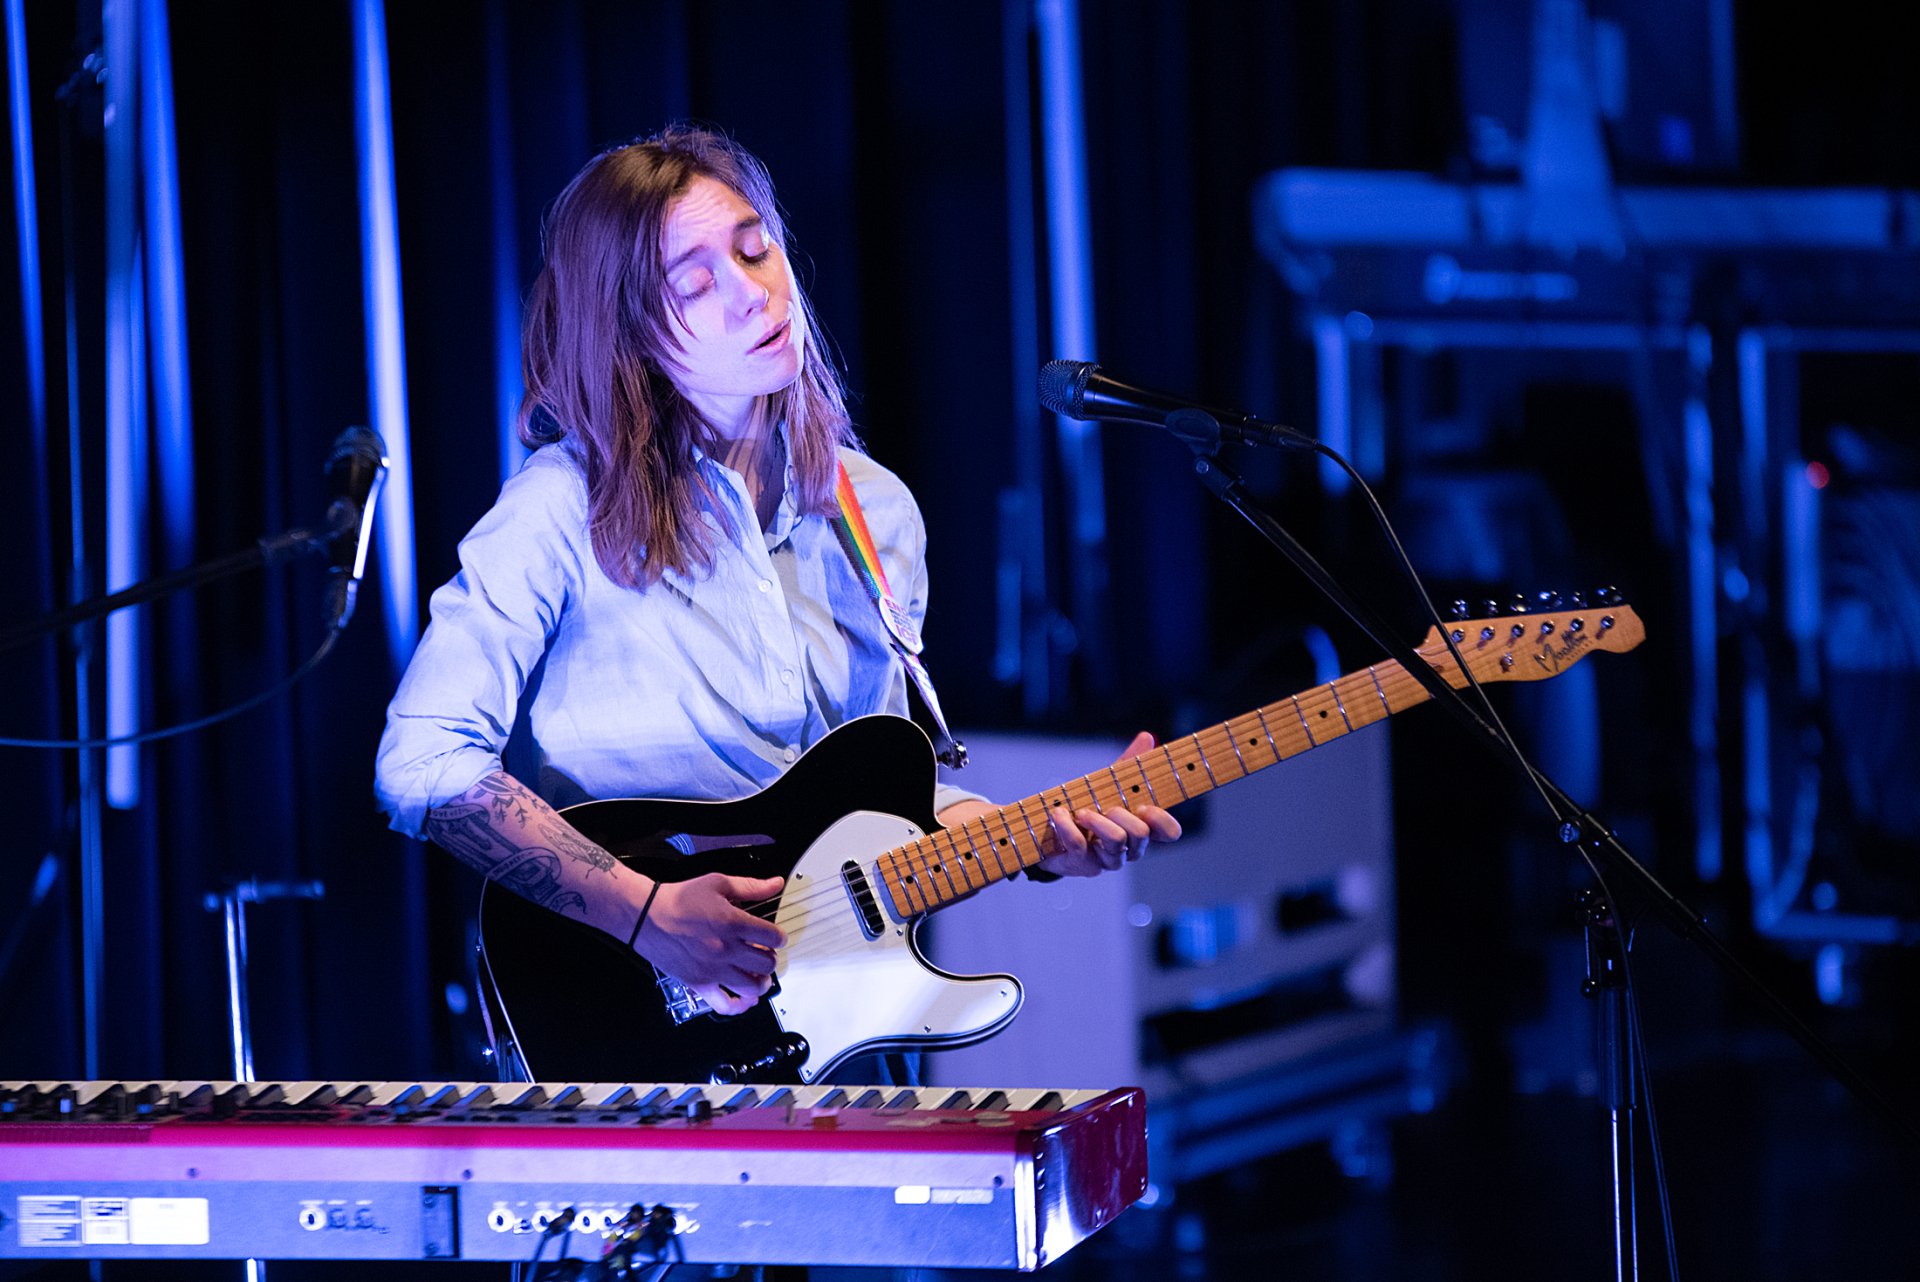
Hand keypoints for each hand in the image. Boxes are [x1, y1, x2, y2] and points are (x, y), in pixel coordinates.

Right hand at [635, 873, 785, 1013]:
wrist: (648, 916)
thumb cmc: (678, 900)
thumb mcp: (718, 884)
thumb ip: (750, 887)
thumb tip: (775, 884)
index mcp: (733, 923)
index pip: (773, 937)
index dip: (779, 937)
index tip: (776, 937)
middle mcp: (726, 950)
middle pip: (767, 963)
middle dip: (771, 957)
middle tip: (765, 953)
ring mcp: (713, 970)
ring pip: (753, 986)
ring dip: (762, 981)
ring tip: (758, 974)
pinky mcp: (699, 984)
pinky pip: (725, 1005)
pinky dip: (739, 1006)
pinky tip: (744, 999)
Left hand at [1039, 732, 1181, 876]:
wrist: (1048, 833)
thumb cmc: (1086, 806)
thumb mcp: (1108, 783)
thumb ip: (1128, 763)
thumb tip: (1147, 737)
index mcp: (1141, 828)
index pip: (1168, 832)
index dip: (1163, 820)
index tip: (1146, 806)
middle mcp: (1129, 848)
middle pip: (1141, 834)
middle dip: (1123, 815)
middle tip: (1107, 806)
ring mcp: (1107, 860)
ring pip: (1116, 842)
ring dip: (1098, 822)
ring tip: (1081, 811)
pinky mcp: (1083, 865)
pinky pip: (1080, 846)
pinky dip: (1068, 827)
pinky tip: (1059, 815)